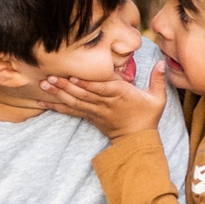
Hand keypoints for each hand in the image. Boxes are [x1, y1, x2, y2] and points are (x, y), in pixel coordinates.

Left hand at [36, 60, 168, 141]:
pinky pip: (70, 110)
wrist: (136, 140)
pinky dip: (56, 106)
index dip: (87, 84)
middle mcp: (104, 103)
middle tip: (49, 77)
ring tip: (43, 84)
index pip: (101, 88)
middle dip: (65, 86)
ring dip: (57, 93)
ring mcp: (95, 111)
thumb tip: (163, 63)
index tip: (73, 77)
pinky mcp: (89, 116)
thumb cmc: (147, 117)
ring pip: (74, 101)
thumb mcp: (158, 99)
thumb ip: (158, 80)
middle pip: (82, 94)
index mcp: (120, 95)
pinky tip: (41, 102)